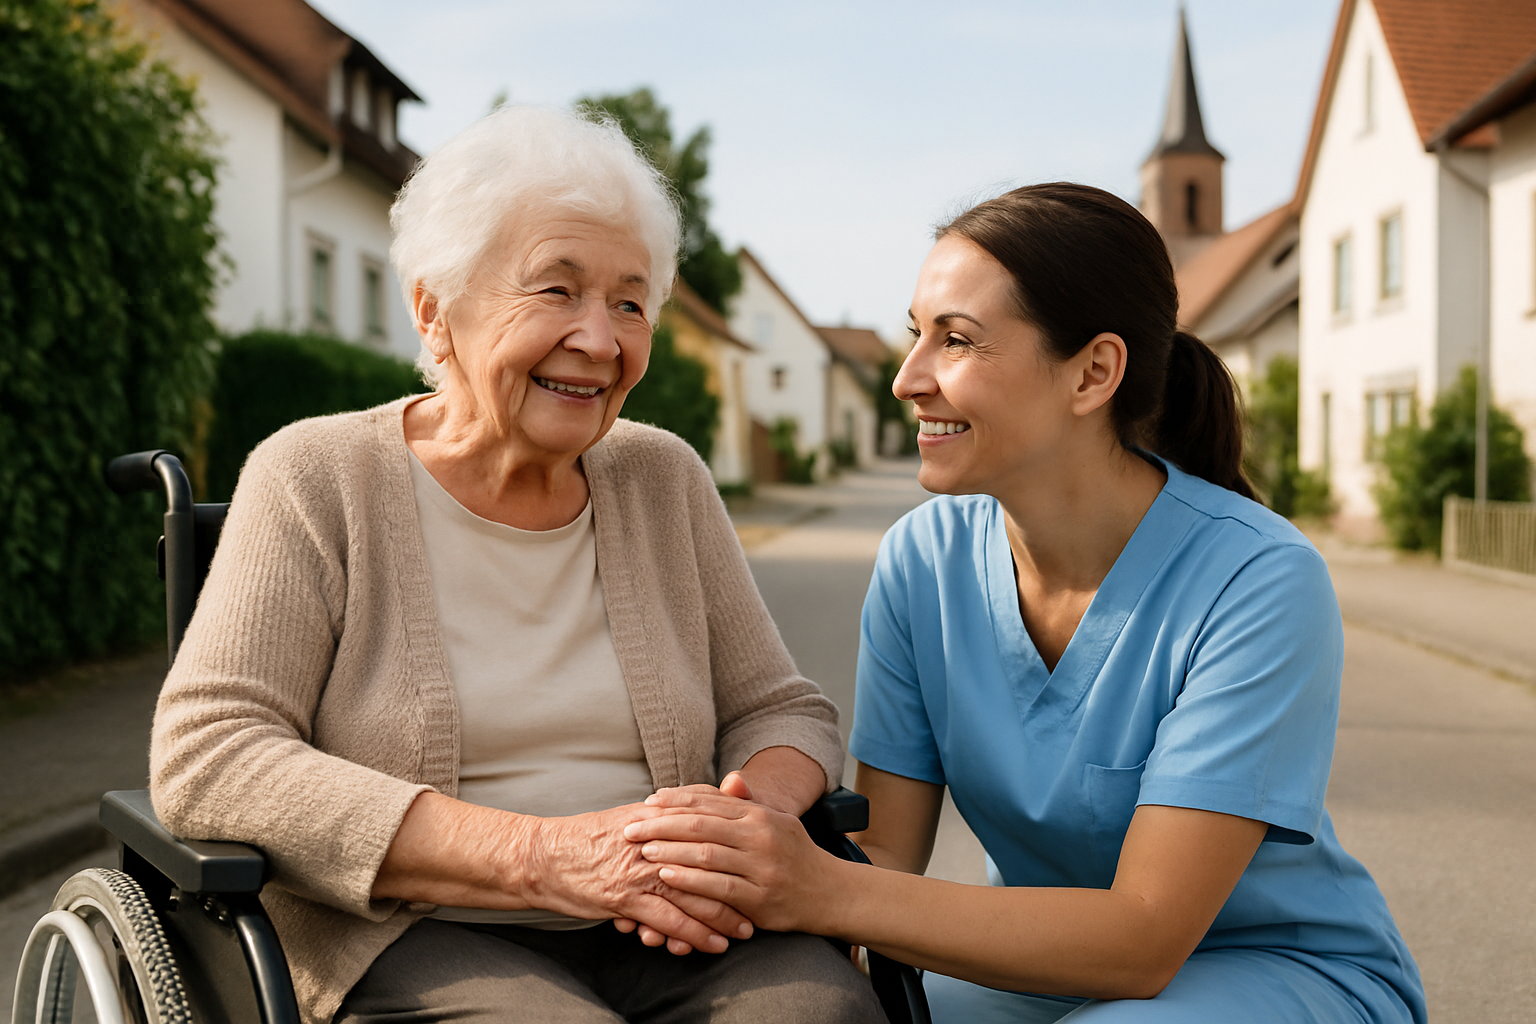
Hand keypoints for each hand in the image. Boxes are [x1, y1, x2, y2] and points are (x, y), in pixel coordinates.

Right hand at [527, 802, 753, 954]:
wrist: (544, 855)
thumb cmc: (587, 838)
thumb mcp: (627, 818)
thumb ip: (663, 815)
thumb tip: (695, 806)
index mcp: (656, 818)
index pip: (707, 830)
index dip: (736, 847)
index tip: (759, 861)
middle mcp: (653, 842)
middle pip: (708, 864)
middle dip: (738, 884)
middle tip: (764, 901)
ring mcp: (639, 870)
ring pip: (694, 895)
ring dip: (723, 915)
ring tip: (746, 930)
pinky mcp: (625, 898)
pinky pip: (668, 920)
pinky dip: (693, 934)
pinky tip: (712, 945)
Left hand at [621, 786, 841, 934]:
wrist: (830, 892)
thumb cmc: (794, 854)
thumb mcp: (776, 822)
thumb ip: (748, 804)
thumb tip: (729, 779)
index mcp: (759, 815)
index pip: (708, 803)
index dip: (674, 802)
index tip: (647, 804)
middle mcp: (760, 836)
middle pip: (700, 825)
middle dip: (660, 826)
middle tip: (630, 829)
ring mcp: (761, 867)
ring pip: (706, 854)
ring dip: (669, 851)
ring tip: (642, 851)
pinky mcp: (760, 898)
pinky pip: (717, 887)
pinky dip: (689, 880)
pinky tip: (667, 876)